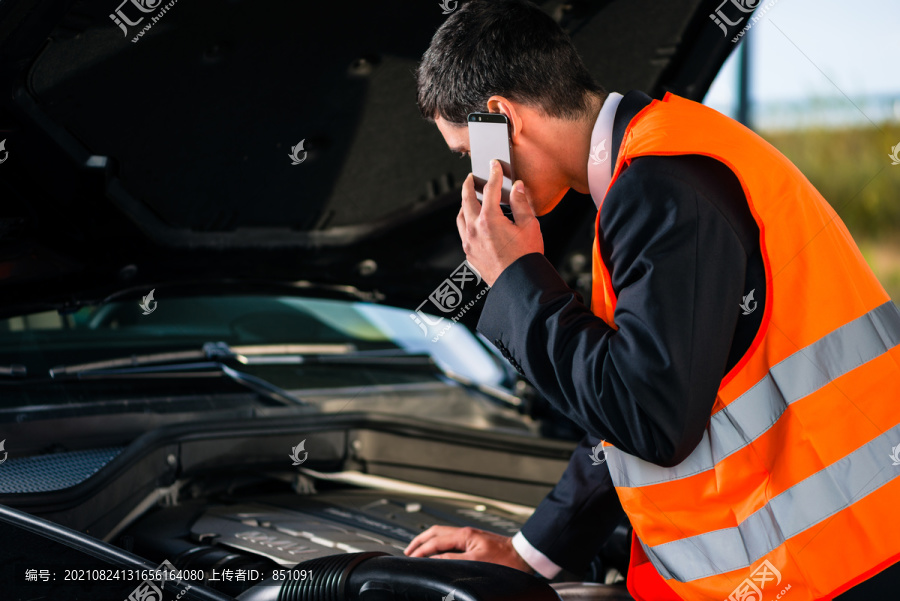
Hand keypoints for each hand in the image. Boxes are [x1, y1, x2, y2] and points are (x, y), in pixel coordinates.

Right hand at [403, 525, 534, 573]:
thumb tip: (436, 559)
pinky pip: (449, 540)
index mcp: (464, 535)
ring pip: (442, 535)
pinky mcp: (474, 541)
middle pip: (435, 533)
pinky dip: (438, 544)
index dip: (421, 550)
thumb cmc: (506, 560)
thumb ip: (454, 559)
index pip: (435, 541)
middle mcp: (465, 533)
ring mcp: (469, 536)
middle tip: (408, 551)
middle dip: (419, 541)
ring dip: (428, 541)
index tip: (410, 558)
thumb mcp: (477, 561)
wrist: (524, 557)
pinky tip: (438, 552)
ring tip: (418, 550)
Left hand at [457, 160, 543, 285]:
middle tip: (471, 177)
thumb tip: (517, 188)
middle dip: (469, 186)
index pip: (489, 190)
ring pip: (460, 216)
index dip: (493, 174)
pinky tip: (473, 222)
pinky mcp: (469, 254)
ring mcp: (469, 243)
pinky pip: (463, 232)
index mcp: (489, 220)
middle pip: (467, 200)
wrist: (519, 283)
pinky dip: (466, 222)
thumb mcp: (529, 226)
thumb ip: (521, 203)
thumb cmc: (526, 258)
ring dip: (464, 204)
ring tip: (470, 199)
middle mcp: (474, 230)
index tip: (494, 166)